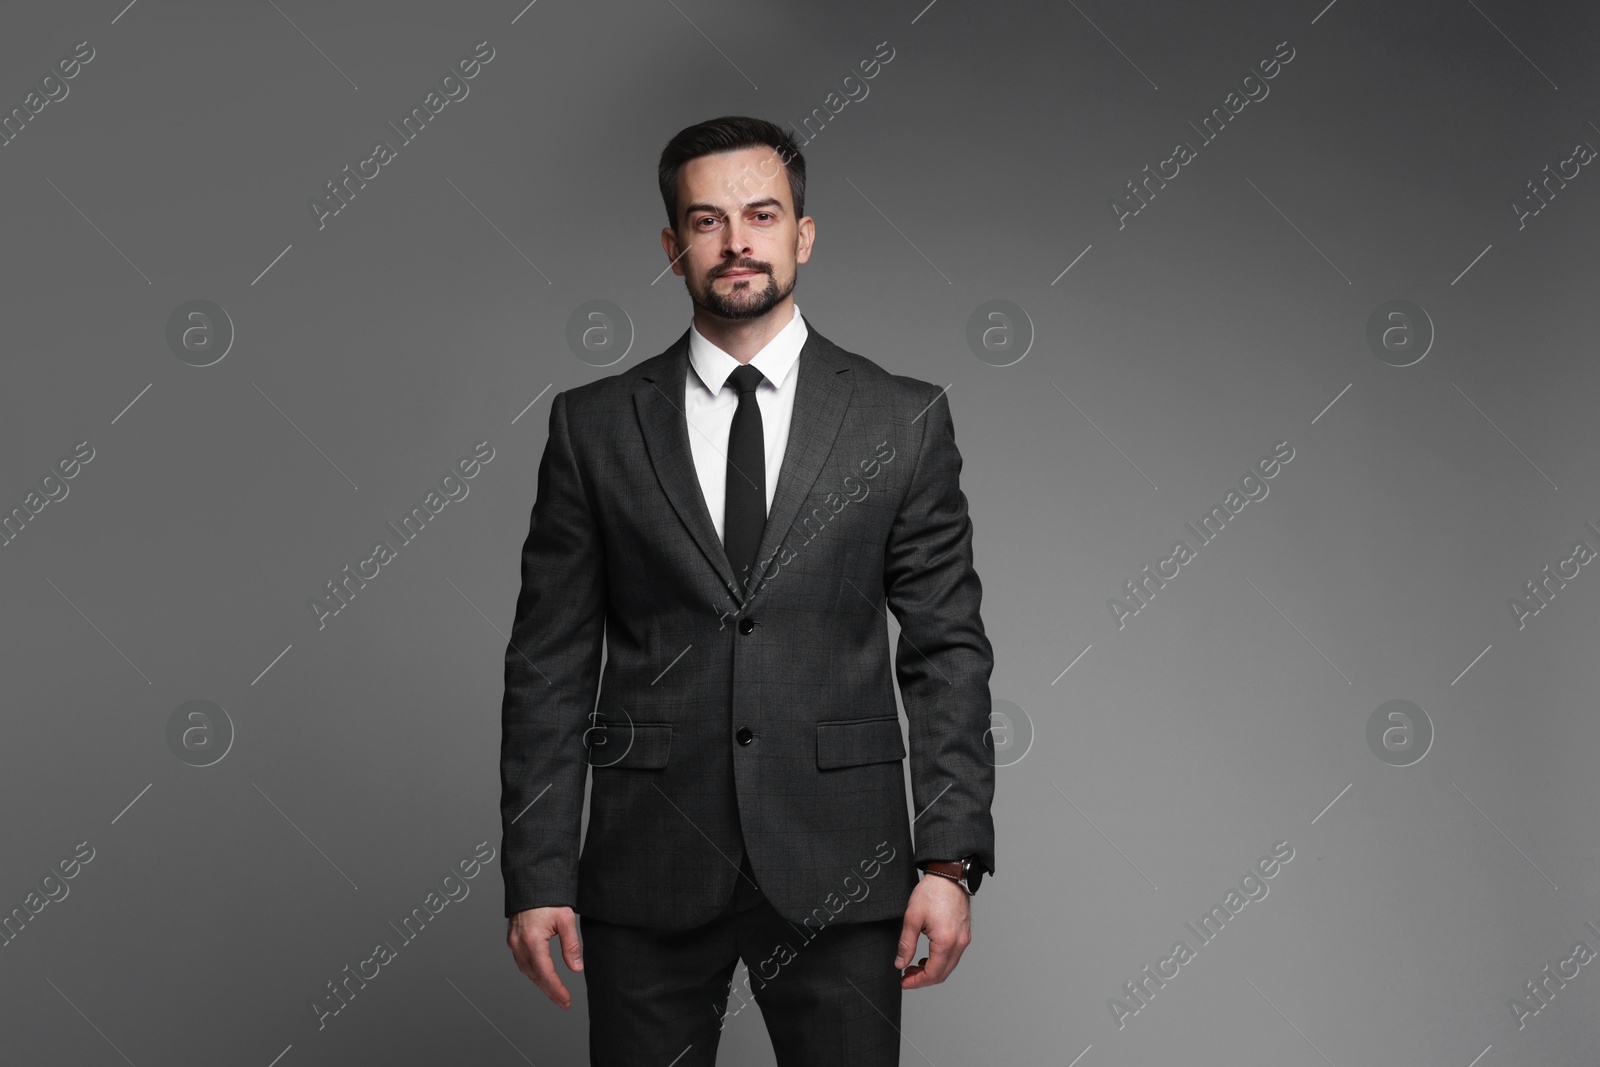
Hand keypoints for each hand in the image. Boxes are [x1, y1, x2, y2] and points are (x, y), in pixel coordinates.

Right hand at [507, 906, 583, 1008]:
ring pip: (527, 971)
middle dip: (549, 991)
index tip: (566, 1000)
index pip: (545, 974)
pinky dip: (533, 971)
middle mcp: (519, 944)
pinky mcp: (512, 938)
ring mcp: (513, 941)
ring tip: (555, 992)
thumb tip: (576, 968)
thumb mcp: (565, 919)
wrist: (531, 880)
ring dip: (540, 983)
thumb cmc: (549, 896)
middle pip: (535, 976)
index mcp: (532, 940)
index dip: (556, 990)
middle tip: (563, 1002)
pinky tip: (542, 975)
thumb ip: (571, 945)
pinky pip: (522, 962)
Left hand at [894, 873, 971, 988]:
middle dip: (923, 979)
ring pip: (949, 966)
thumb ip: (906, 944)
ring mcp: (964, 939)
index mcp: (946, 941)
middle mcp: (959, 943)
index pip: (933, 973)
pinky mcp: (964, 934)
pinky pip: (953, 956)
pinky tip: (927, 957)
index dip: (917, 982)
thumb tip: (900, 963)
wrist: (949, 876)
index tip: (904, 982)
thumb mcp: (912, 917)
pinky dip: (940, 961)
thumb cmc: (932, 892)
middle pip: (942, 974)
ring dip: (932, 971)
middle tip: (906, 976)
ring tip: (914, 966)